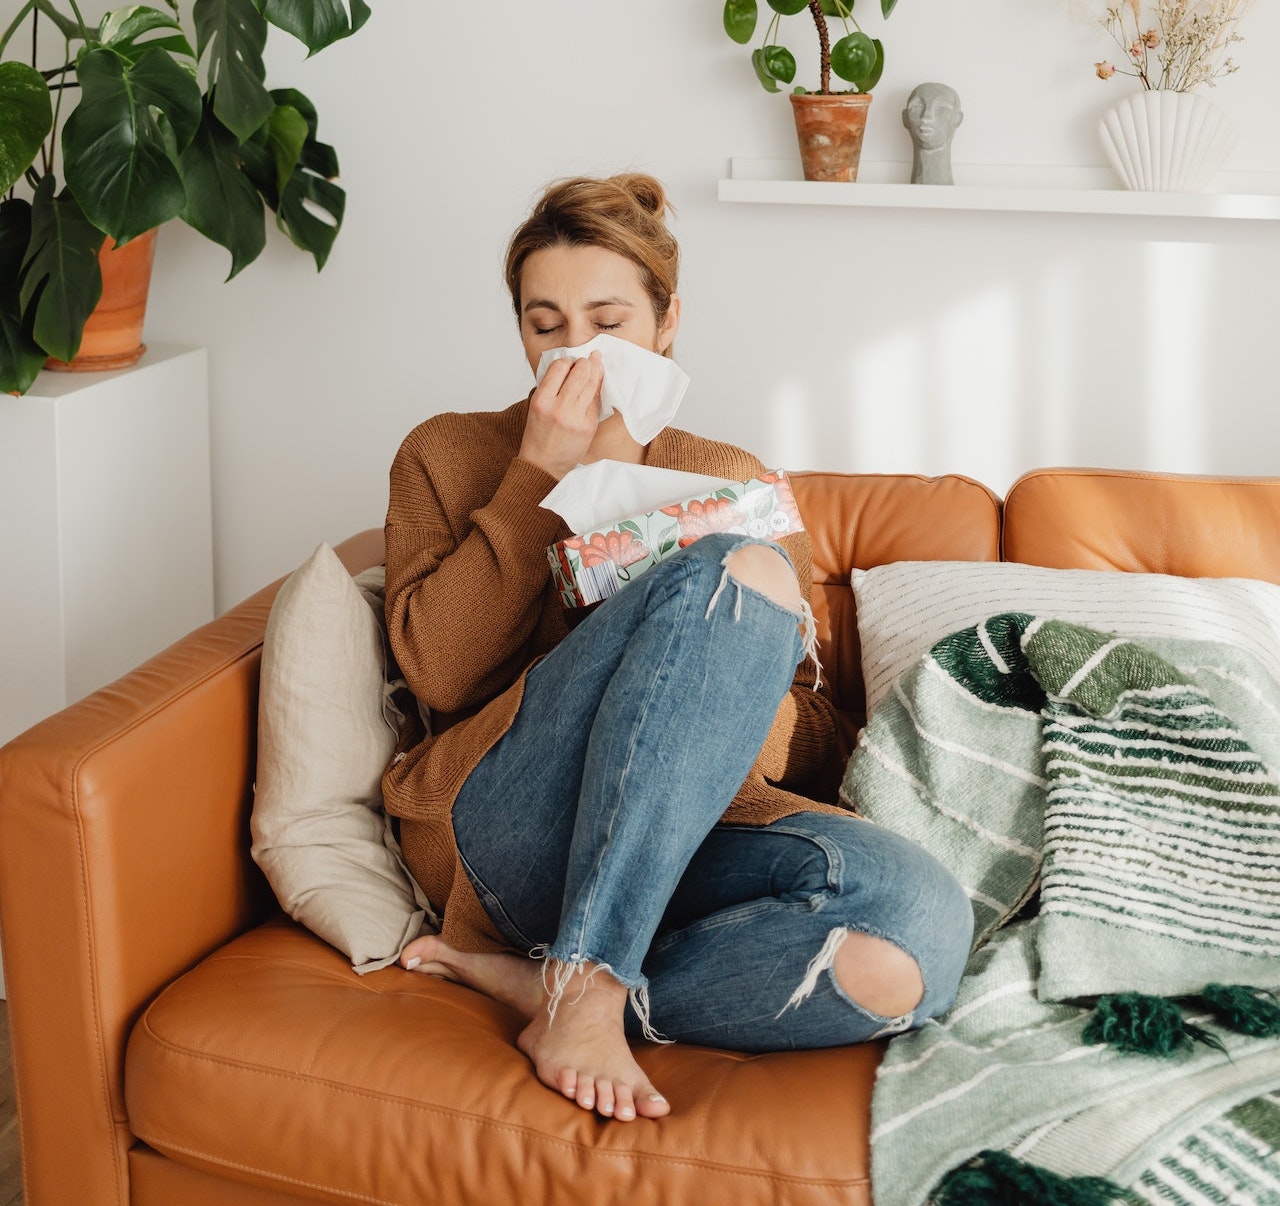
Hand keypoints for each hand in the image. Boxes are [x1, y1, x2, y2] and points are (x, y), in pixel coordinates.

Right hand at [519, 351, 603, 478]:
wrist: (543, 465)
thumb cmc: (538, 436)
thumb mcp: (536, 407)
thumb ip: (550, 388)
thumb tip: (569, 367)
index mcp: (541, 400)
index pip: (559, 367)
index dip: (568, 360)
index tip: (571, 361)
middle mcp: (559, 408)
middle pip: (580, 373)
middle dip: (586, 362)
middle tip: (588, 360)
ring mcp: (576, 418)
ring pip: (591, 385)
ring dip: (596, 371)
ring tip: (597, 363)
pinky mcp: (589, 426)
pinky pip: (596, 402)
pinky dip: (597, 390)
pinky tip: (597, 383)